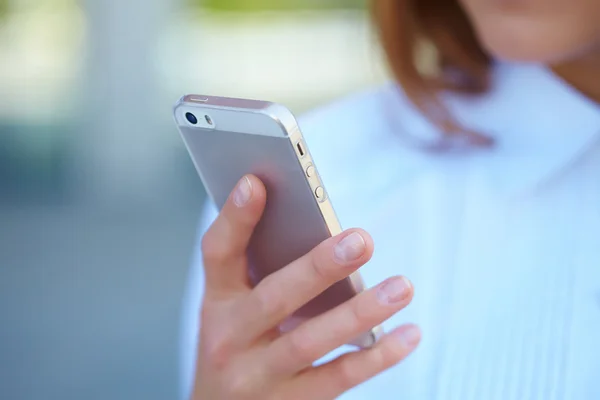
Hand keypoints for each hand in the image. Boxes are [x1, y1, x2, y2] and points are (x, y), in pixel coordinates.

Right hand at [192, 175, 419, 399]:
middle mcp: (230, 339)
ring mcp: (258, 376)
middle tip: (361, 240)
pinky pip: (338, 377)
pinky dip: (377, 357)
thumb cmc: (237, 344)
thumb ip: (262, 270)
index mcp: (217, 303)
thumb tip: (318, 225)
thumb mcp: (232, 309)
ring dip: (360, 313)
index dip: (235, 219)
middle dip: (318, 268)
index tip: (256, 182)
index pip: (217, 254)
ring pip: (311, 341)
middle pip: (274, 298)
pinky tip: (410, 333)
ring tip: (401, 285)